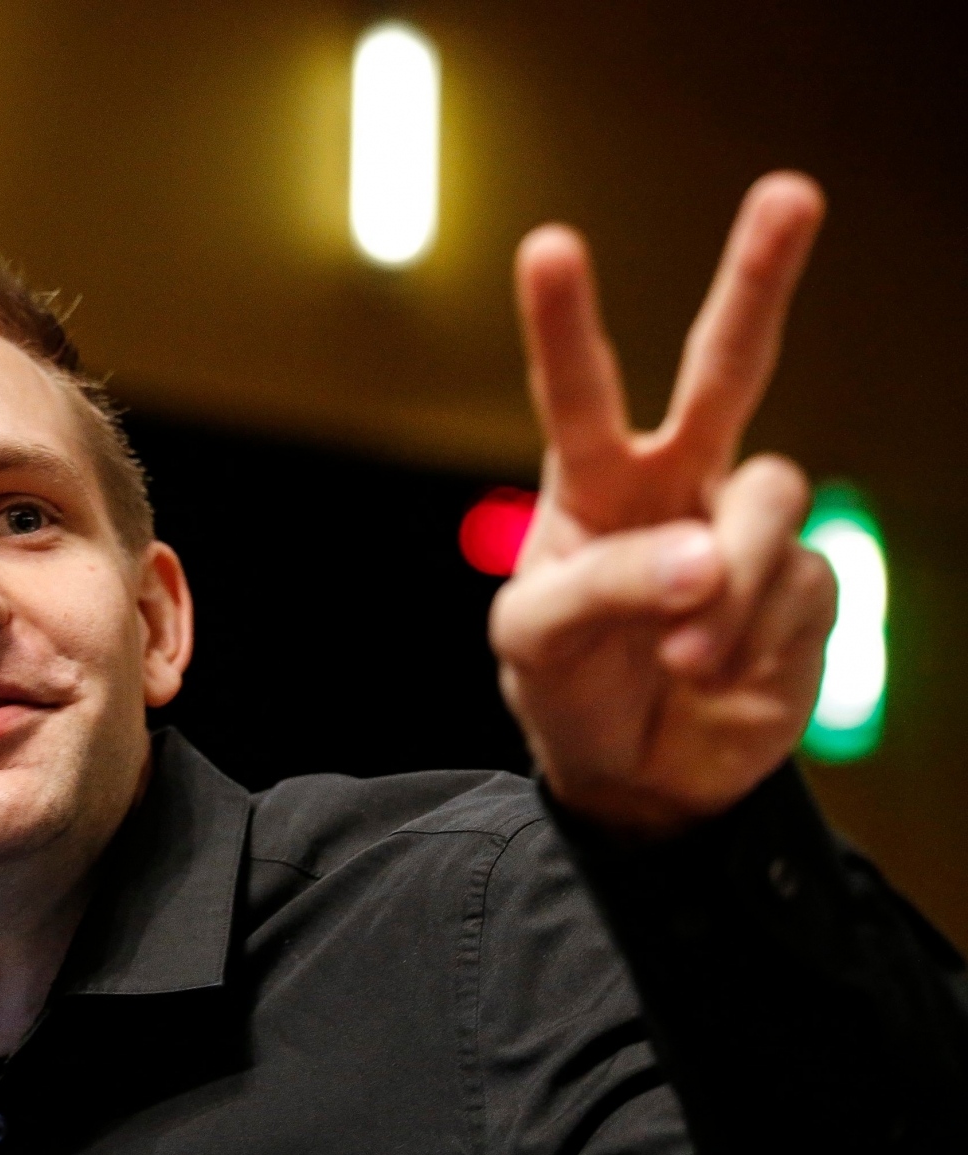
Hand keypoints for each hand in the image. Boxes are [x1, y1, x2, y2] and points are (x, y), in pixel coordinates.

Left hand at [492, 172, 837, 839]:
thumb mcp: (536, 643)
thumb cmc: (568, 687)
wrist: (638, 776)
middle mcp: (675, 485)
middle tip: (790, 194)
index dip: (563, 322)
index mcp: (592, 483)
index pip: (577, 391)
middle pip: (725, 368)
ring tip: (685, 656)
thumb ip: (602, 588)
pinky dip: (754, 638)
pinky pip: (796, 584)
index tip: (549, 247)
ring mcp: (742, 529)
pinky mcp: (802, 584)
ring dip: (727, 575)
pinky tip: (718, 675)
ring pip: (769, 494)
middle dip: (758, 281)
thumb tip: (701, 559)